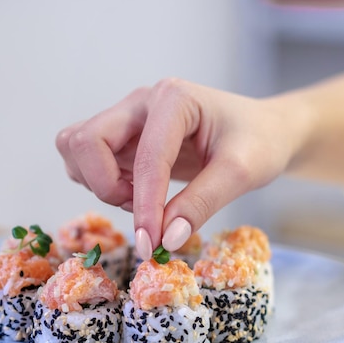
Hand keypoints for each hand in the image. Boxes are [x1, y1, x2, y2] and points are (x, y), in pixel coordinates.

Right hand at [55, 78, 298, 258]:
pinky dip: (104, 184)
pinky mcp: (127, 139)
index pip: (146, 156)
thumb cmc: (260, 143)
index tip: (152, 244)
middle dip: (104, 185)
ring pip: (78, 149)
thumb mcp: (242, 172)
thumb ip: (202, 203)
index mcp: (173, 99)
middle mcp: (143, 103)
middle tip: (143, 210)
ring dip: (100, 184)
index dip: (146, 205)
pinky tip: (141, 194)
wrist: (265, 132)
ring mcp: (130, 119)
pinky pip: (90, 161)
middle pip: (85, 140)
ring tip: (144, 200)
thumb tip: (166, 240)